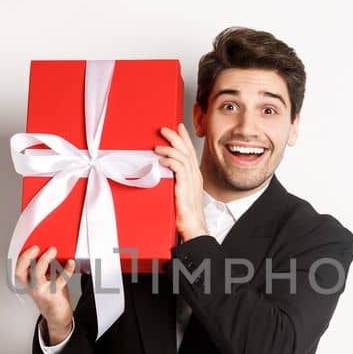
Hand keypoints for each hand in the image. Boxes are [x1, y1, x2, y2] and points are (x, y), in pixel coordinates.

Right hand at [14, 245, 77, 344]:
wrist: (57, 314)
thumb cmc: (50, 294)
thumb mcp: (44, 278)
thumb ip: (44, 266)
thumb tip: (49, 248)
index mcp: (28, 281)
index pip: (18, 268)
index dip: (21, 257)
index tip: (30, 246)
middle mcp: (32, 286)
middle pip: (21, 272)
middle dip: (27, 258)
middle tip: (36, 247)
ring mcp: (42, 291)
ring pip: (37, 276)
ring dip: (44, 261)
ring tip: (52, 251)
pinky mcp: (53, 295)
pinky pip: (60, 281)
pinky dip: (66, 270)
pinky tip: (70, 263)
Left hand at [155, 123, 208, 239]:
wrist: (193, 226)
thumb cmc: (186, 213)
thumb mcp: (180, 193)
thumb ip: (175, 181)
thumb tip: (163, 172)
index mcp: (194, 176)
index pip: (190, 152)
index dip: (185, 138)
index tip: (178, 127)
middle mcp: (194, 176)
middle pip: (187, 150)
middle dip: (176, 137)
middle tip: (165, 129)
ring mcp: (191, 181)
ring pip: (182, 157)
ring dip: (169, 149)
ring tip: (158, 146)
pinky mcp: (185, 187)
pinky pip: (179, 168)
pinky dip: (170, 161)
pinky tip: (162, 160)